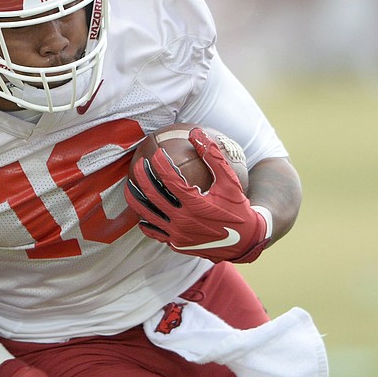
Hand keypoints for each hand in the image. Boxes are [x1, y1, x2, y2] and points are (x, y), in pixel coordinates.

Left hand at [125, 127, 270, 262]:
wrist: (246, 241)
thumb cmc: (238, 207)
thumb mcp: (230, 181)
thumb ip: (213, 156)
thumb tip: (196, 132)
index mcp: (195, 203)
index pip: (169, 179)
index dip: (160, 163)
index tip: (157, 153)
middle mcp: (183, 220)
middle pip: (152, 195)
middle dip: (141, 176)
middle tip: (138, 163)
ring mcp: (177, 234)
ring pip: (147, 214)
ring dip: (136, 198)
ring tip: (131, 184)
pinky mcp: (176, 244)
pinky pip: (153, 231)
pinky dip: (145, 220)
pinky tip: (142, 211)